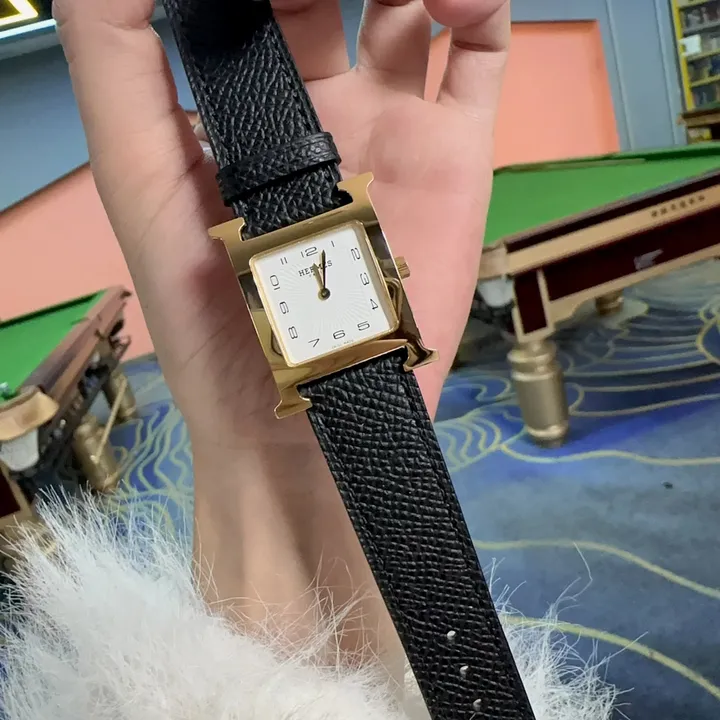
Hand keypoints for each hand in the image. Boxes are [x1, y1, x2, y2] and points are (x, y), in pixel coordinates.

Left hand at [54, 0, 508, 453]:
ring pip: (414, 0)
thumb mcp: (139, 181)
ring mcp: (392, 119)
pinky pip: (480, 54)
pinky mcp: (456, 153)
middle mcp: (318, 96)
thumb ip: (119, 61)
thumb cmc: (211, 315)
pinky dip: (481, 6)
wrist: (306, 415)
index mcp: (240, 94)